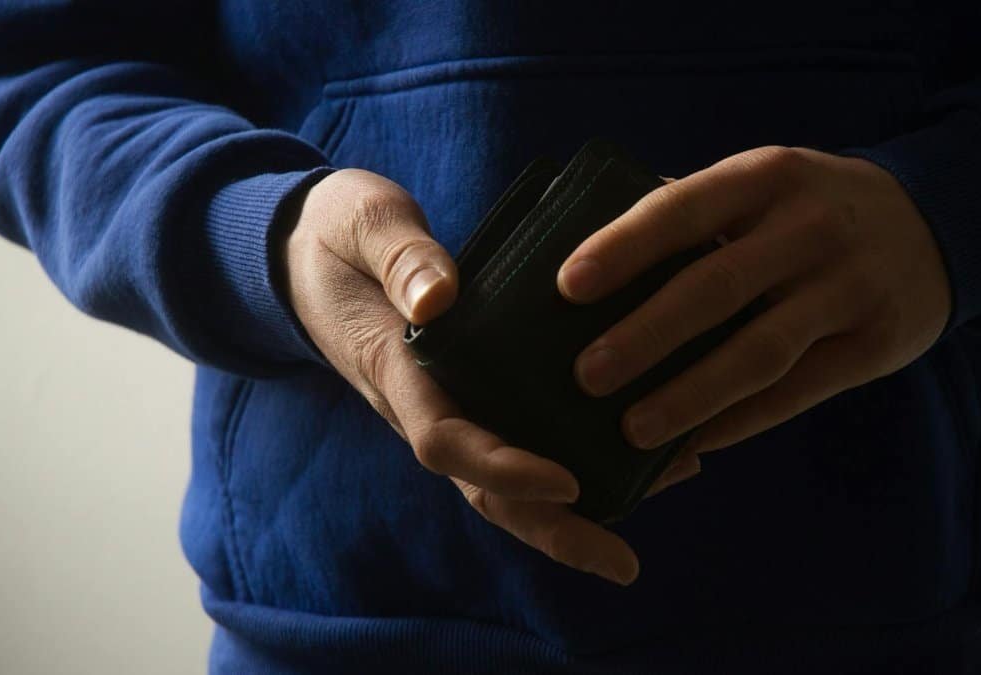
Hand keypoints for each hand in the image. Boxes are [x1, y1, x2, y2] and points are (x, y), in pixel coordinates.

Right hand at [279, 169, 639, 584]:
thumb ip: (399, 257)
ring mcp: (452, 404)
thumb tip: (439, 298)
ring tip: (669, 487)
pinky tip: (649, 438)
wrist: (311, 253)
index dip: (504, 469)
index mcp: (398, 371)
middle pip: (487, 489)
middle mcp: (428, 404)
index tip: (566, 481)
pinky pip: (526, 434)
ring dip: (582, 503)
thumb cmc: (340, 235)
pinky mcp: (476, 390)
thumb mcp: (365, 226)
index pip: (447, 441)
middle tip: (625, 566)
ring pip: (513, 476)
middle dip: (554, 530)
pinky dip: (583, 451)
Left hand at [556, 146, 950, 454]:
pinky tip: (693, 442)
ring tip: (631, 429)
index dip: (623, 248)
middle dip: (644, 336)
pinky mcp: (876, 343)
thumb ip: (691, 208)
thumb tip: (586, 248)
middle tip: (585, 376)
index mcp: (766, 178)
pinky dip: (740, 421)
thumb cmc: (812, 207)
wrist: (935, 223)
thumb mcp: (763, 183)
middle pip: (715, 287)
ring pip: (758, 351)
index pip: (682, 210)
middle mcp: (809, 228)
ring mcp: (848, 288)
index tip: (566, 286)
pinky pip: (797, 391)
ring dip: (689, 395)